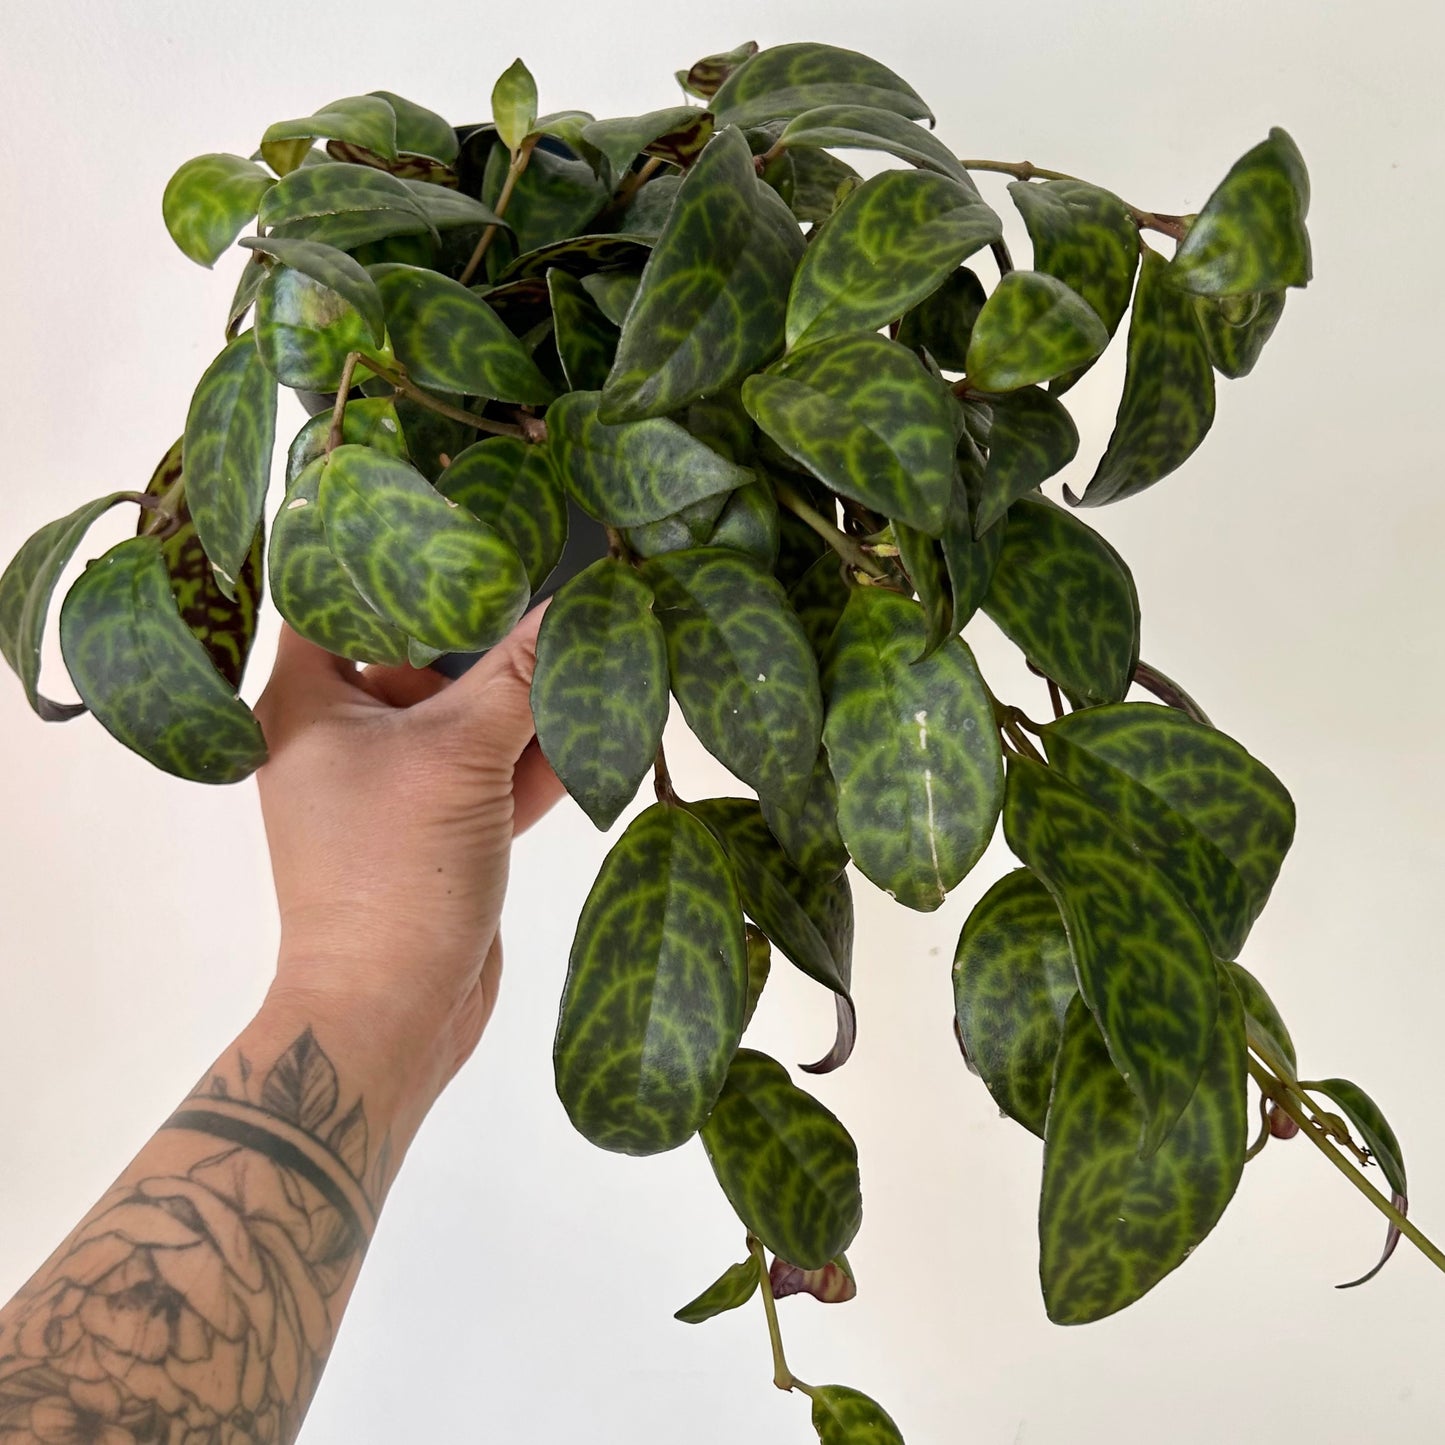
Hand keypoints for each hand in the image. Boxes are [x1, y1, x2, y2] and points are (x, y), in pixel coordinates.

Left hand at [252, 608, 562, 1118]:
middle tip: (554, 580)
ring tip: (597, 651)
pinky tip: (603, 723)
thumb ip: (523, 673)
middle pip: (422, 656)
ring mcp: (395, 787)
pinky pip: (493, 772)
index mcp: (309, 704)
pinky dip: (539, 755)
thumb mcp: (460, 755)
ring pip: (468, 720)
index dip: (397, 560)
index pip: (341, 600)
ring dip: (529, 701)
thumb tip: (587, 597)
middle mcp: (344, 738)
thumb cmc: (392, 872)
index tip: (467, 522)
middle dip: (491, 634)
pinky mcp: (442, 830)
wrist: (393, 1013)